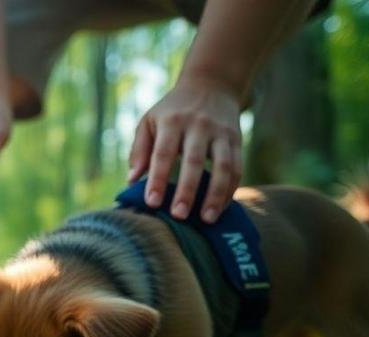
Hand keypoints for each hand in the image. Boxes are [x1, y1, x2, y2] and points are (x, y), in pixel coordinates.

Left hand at [127, 76, 242, 223]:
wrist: (211, 84)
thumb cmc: (172, 110)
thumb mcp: (150, 121)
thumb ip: (139, 149)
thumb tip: (131, 180)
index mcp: (172, 121)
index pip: (163, 153)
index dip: (158, 179)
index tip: (151, 203)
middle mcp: (198, 126)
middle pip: (194, 162)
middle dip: (187, 190)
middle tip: (179, 216)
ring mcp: (221, 133)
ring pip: (223, 166)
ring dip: (215, 195)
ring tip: (207, 219)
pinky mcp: (237, 140)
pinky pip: (237, 168)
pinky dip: (230, 190)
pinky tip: (220, 209)